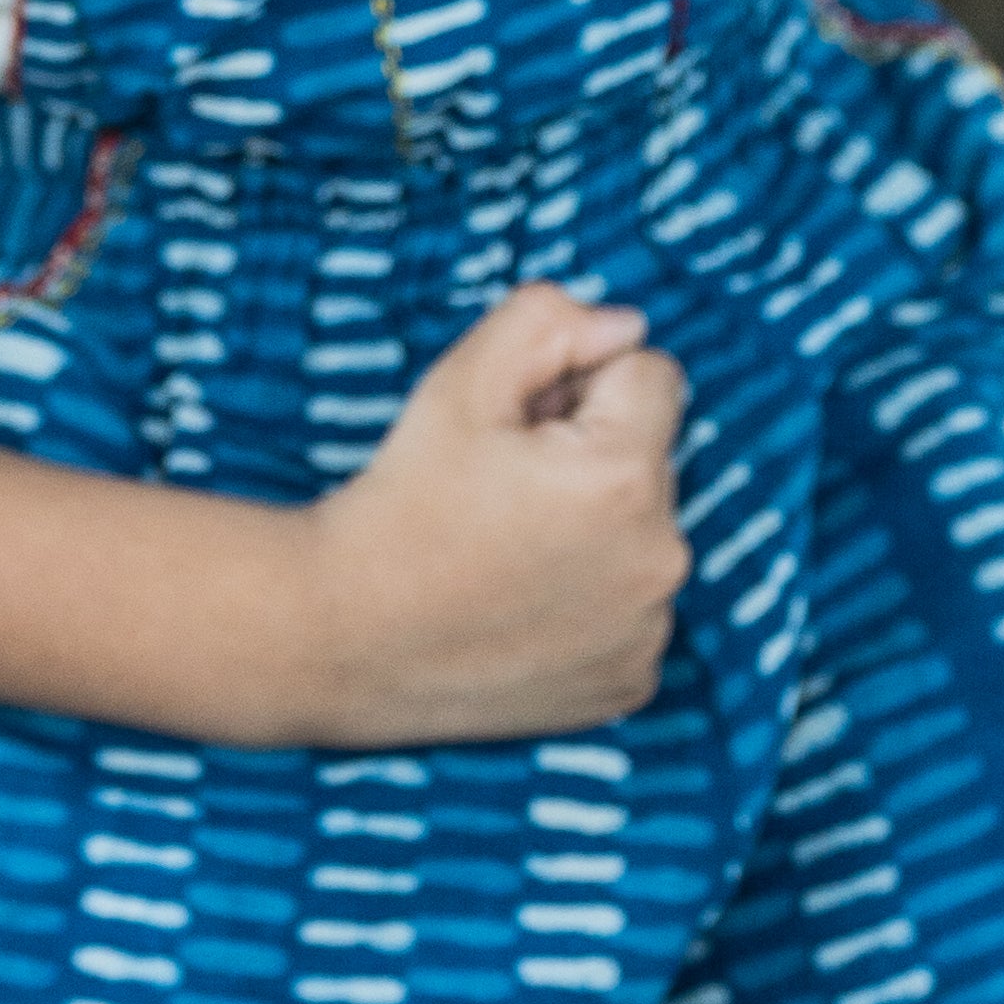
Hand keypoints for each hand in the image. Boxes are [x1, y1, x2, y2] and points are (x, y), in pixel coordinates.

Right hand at [286, 285, 690, 749]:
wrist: (344, 639)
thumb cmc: (402, 504)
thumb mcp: (461, 382)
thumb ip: (552, 323)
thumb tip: (627, 327)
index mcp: (626, 475)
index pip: (652, 375)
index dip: (579, 386)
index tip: (522, 429)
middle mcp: (658, 558)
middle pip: (651, 458)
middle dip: (592, 457)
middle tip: (502, 492)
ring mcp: (649, 630)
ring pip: (643, 534)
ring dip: (596, 529)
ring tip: (506, 553)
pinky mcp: (631, 680)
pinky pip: (635, 608)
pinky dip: (591, 602)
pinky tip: (521, 609)